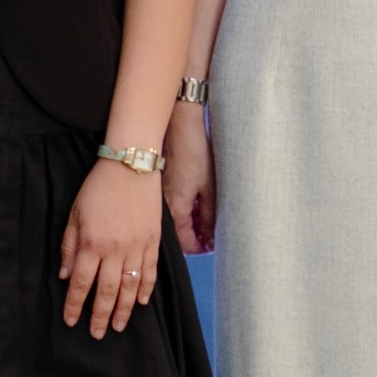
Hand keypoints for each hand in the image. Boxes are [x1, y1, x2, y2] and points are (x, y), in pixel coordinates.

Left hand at [61, 157, 165, 337]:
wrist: (131, 166)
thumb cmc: (98, 188)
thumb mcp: (74, 214)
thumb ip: (69, 246)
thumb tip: (66, 276)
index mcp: (92, 243)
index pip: (82, 283)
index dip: (75, 305)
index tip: (71, 321)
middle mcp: (115, 250)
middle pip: (106, 292)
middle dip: (100, 316)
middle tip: (96, 334)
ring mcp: (137, 247)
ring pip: (130, 287)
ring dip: (124, 310)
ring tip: (118, 326)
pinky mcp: (153, 241)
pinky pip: (150, 272)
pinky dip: (146, 289)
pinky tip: (142, 302)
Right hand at [165, 98, 216, 256]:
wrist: (180, 128)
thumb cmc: (195, 154)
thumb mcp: (210, 188)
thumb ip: (210, 215)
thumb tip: (211, 236)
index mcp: (177, 209)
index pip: (185, 242)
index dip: (199, 248)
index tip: (212, 246)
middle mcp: (165, 206)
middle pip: (180, 232)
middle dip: (197, 236)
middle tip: (213, 232)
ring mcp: (163, 195)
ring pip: (178, 219)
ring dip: (193, 222)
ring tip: (209, 216)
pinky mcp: (164, 186)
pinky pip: (174, 206)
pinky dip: (186, 210)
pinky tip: (199, 202)